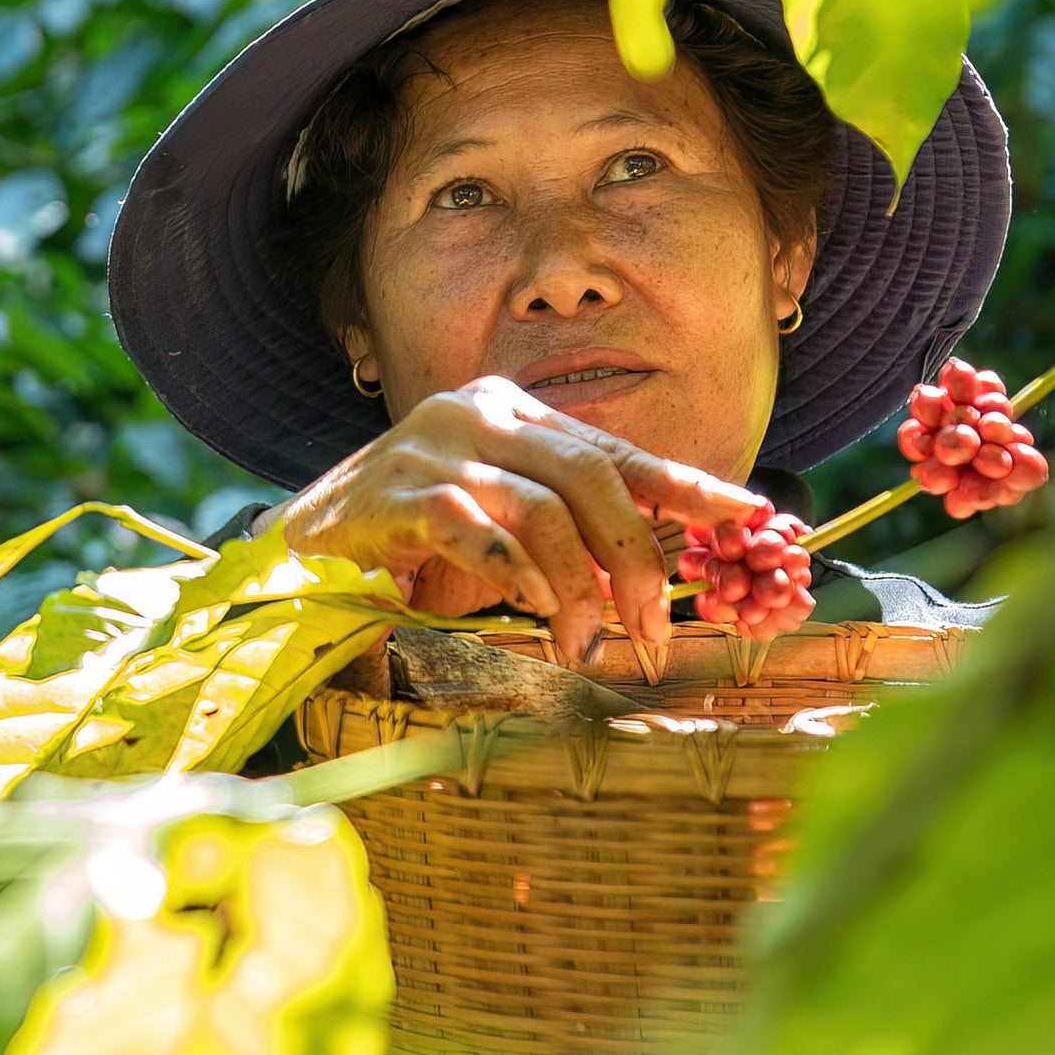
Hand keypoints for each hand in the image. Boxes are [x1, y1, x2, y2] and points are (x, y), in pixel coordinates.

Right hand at [280, 377, 766, 667]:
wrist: (305, 547)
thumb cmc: (418, 544)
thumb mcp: (506, 526)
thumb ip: (571, 531)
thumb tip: (659, 573)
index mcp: (516, 414)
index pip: (617, 452)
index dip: (685, 486)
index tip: (749, 516)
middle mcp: (479, 412)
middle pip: (591, 478)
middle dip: (635, 560)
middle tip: (654, 629)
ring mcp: (431, 446)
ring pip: (541, 509)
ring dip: (577, 587)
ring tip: (585, 642)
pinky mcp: (391, 493)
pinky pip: (473, 530)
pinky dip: (513, 574)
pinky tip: (530, 607)